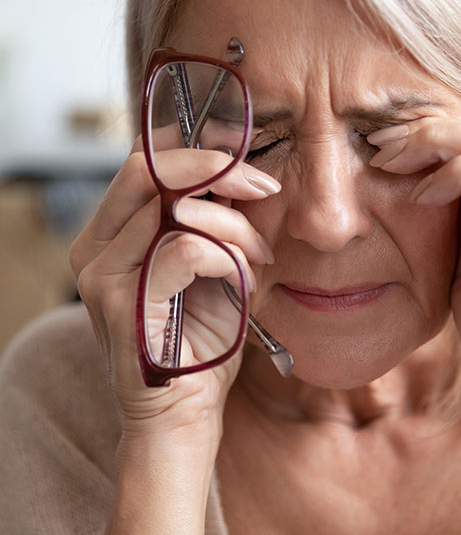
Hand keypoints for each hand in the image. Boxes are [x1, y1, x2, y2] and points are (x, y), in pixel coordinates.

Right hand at [69, 131, 279, 437]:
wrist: (184, 413)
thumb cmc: (200, 338)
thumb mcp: (210, 266)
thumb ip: (211, 221)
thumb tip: (239, 173)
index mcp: (112, 234)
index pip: (144, 161)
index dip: (196, 149)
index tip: (245, 160)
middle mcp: (95, 248)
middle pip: (148, 168)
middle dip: (217, 169)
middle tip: (263, 188)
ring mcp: (102, 275)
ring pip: (175, 209)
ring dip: (234, 226)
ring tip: (259, 255)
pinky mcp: (123, 304)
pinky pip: (187, 250)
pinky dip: (228, 257)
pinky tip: (244, 280)